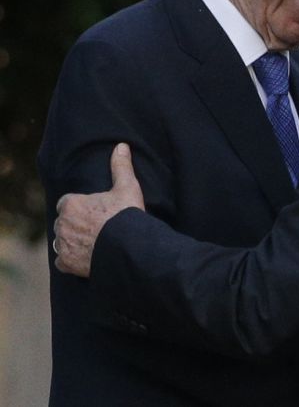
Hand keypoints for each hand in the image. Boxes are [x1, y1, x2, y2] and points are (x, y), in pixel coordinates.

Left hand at [54, 143, 145, 276]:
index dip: (82, 207)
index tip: (96, 212)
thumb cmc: (127, 215)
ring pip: (62, 240)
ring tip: (93, 242)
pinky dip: (71, 260)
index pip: (68, 203)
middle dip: (75, 224)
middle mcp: (61, 223)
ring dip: (72, 241)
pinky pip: (62, 261)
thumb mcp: (127, 187)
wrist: (129, 248)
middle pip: (64, 222)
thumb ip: (121, 167)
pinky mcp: (66, 263)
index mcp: (71, 203)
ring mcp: (62, 244)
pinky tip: (86, 257)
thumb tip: (121, 145)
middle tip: (98, 228)